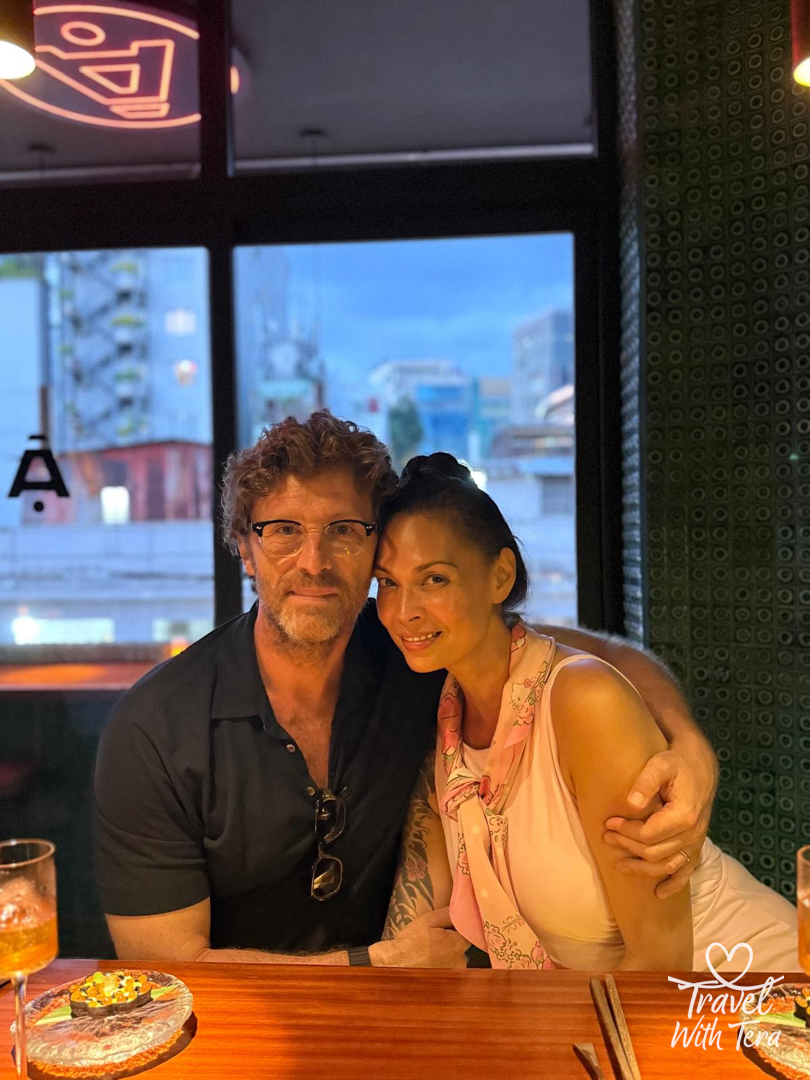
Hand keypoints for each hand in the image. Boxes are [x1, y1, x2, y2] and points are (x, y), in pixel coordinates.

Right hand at [368, 906, 468, 968]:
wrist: (395, 964)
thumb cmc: (411, 941)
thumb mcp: (429, 920)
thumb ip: (449, 913)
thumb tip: (464, 906)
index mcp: (458, 944)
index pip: (470, 932)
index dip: (460, 927)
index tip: (450, 926)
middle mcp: (461, 961)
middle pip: (463, 946)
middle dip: (453, 941)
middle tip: (436, 938)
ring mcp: (454, 975)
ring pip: (456, 959)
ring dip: (448, 954)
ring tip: (430, 952)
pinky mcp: (446, 984)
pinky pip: (450, 970)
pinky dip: (443, 966)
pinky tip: (430, 962)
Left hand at [602, 748, 714, 898]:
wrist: (699, 766)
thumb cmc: (676, 763)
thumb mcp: (660, 764)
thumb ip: (646, 782)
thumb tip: (631, 803)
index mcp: (684, 815)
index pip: (648, 834)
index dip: (626, 831)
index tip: (609, 823)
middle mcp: (693, 833)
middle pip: (654, 852)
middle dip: (627, 846)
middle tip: (606, 837)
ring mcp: (696, 843)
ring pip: (666, 865)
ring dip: (641, 868)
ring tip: (618, 863)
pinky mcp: (696, 846)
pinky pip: (687, 871)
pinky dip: (673, 884)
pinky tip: (658, 894)